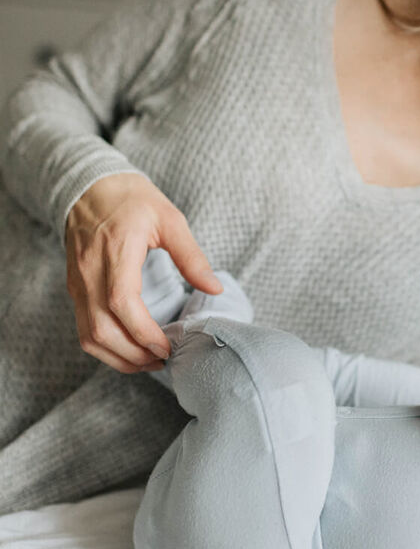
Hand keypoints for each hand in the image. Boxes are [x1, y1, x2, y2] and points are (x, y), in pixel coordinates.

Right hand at [64, 173, 222, 373]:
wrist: (90, 187)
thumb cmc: (133, 200)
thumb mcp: (170, 219)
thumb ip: (192, 257)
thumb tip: (215, 288)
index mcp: (116, 252)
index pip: (121, 303)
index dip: (143, 333)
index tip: (168, 347)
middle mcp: (90, 273)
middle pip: (101, 329)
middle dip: (133, 355)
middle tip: (163, 360)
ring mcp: (78, 283)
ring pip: (88, 336)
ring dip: (117, 357)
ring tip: (149, 361)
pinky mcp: (75, 289)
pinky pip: (83, 328)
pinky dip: (106, 347)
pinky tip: (131, 348)